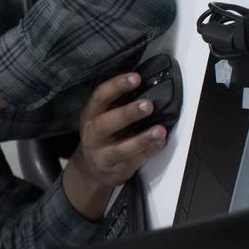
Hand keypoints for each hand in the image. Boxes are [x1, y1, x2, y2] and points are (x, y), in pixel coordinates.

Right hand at [70, 72, 166, 188]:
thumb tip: (147, 83)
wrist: (91, 169)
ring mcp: (102, 155)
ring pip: (120, 149)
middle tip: (147, 105)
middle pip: (104, 124)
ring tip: (160, 130)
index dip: (116, 86)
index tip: (136, 77)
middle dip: (126, 114)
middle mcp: (92, 135)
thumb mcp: (101, 116)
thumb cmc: (102, 135)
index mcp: (89, 116)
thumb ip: (117, 103)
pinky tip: (160, 143)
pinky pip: (134, 162)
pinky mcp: (116, 170)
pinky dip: (148, 152)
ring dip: (141, 139)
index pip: (99, 97)